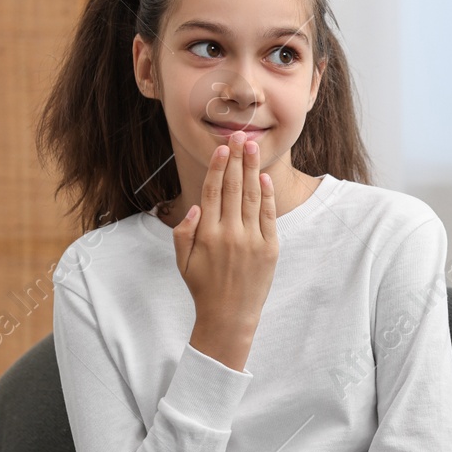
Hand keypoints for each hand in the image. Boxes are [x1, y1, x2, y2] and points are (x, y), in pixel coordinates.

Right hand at [175, 132, 278, 370]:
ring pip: (253, 196)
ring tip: (253, 148)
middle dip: (238, 159)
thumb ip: (183, 232)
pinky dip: (267, 195)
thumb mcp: (182, 261)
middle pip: (235, 187)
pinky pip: (269, 216)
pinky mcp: (270, 249)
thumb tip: (195, 207)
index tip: (223, 147)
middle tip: (241, 134)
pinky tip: (263, 177)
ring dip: (253, 169)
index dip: (219, 167)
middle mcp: (230, 234)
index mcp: (207, 234)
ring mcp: (252, 241)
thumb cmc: (202, 287)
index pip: (213, 192)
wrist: (229, 316)